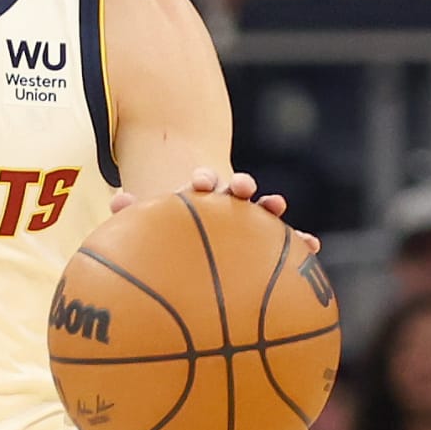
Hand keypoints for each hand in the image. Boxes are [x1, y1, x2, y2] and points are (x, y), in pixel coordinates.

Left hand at [110, 168, 319, 257]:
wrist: (190, 249)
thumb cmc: (167, 240)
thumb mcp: (148, 227)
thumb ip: (133, 214)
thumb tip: (118, 200)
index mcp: (198, 200)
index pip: (203, 183)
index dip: (204, 180)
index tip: (202, 182)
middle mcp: (225, 206)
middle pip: (235, 191)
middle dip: (240, 186)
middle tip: (242, 187)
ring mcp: (247, 223)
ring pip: (262, 211)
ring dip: (270, 206)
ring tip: (276, 207)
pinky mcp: (266, 242)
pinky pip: (285, 243)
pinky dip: (299, 241)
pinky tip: (312, 246)